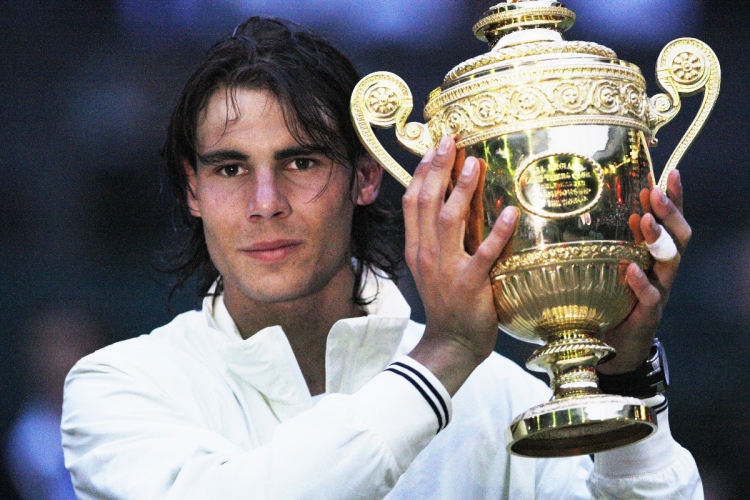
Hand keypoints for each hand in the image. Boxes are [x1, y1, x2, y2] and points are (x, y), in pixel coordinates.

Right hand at [405, 136, 518, 394]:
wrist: (451, 342)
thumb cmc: (447, 302)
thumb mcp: (431, 267)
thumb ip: (436, 237)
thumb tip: (450, 202)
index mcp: (416, 248)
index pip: (412, 202)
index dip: (422, 172)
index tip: (434, 147)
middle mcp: (427, 253)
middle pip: (426, 203)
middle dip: (437, 169)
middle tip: (452, 141)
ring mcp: (447, 269)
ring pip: (449, 220)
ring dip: (461, 190)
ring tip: (474, 165)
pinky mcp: (470, 284)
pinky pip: (485, 253)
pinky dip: (498, 232)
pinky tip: (512, 212)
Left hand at [598, 170, 689, 373]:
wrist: (612, 347)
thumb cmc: (607, 300)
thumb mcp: (606, 265)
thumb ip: (603, 241)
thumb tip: (582, 205)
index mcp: (653, 255)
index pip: (670, 222)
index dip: (675, 199)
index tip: (670, 173)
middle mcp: (661, 271)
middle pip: (679, 237)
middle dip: (669, 213)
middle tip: (654, 193)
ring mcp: (658, 292)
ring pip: (670, 262)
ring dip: (657, 239)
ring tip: (644, 221)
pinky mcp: (648, 315)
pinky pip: (651, 296)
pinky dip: (641, 282)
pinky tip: (630, 269)